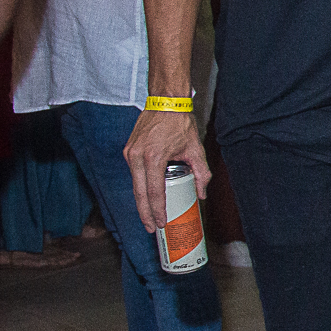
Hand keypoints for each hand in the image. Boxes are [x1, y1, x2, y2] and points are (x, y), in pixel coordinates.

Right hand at [125, 108, 207, 231]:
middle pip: (139, 193)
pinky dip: (141, 187)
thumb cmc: (180, 123)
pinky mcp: (129, 150)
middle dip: (145, 213)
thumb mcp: (195, 149)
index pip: (154, 192)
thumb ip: (201, 173)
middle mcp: (137, 157)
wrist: (166, 102)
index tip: (160, 223)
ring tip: (150, 217)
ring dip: (141, 202)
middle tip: (151, 228)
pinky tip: (147, 197)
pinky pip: (135, 174)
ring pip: (135, 184)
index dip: (157, 210)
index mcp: (154, 157)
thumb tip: (201, 194)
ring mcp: (130, 153)